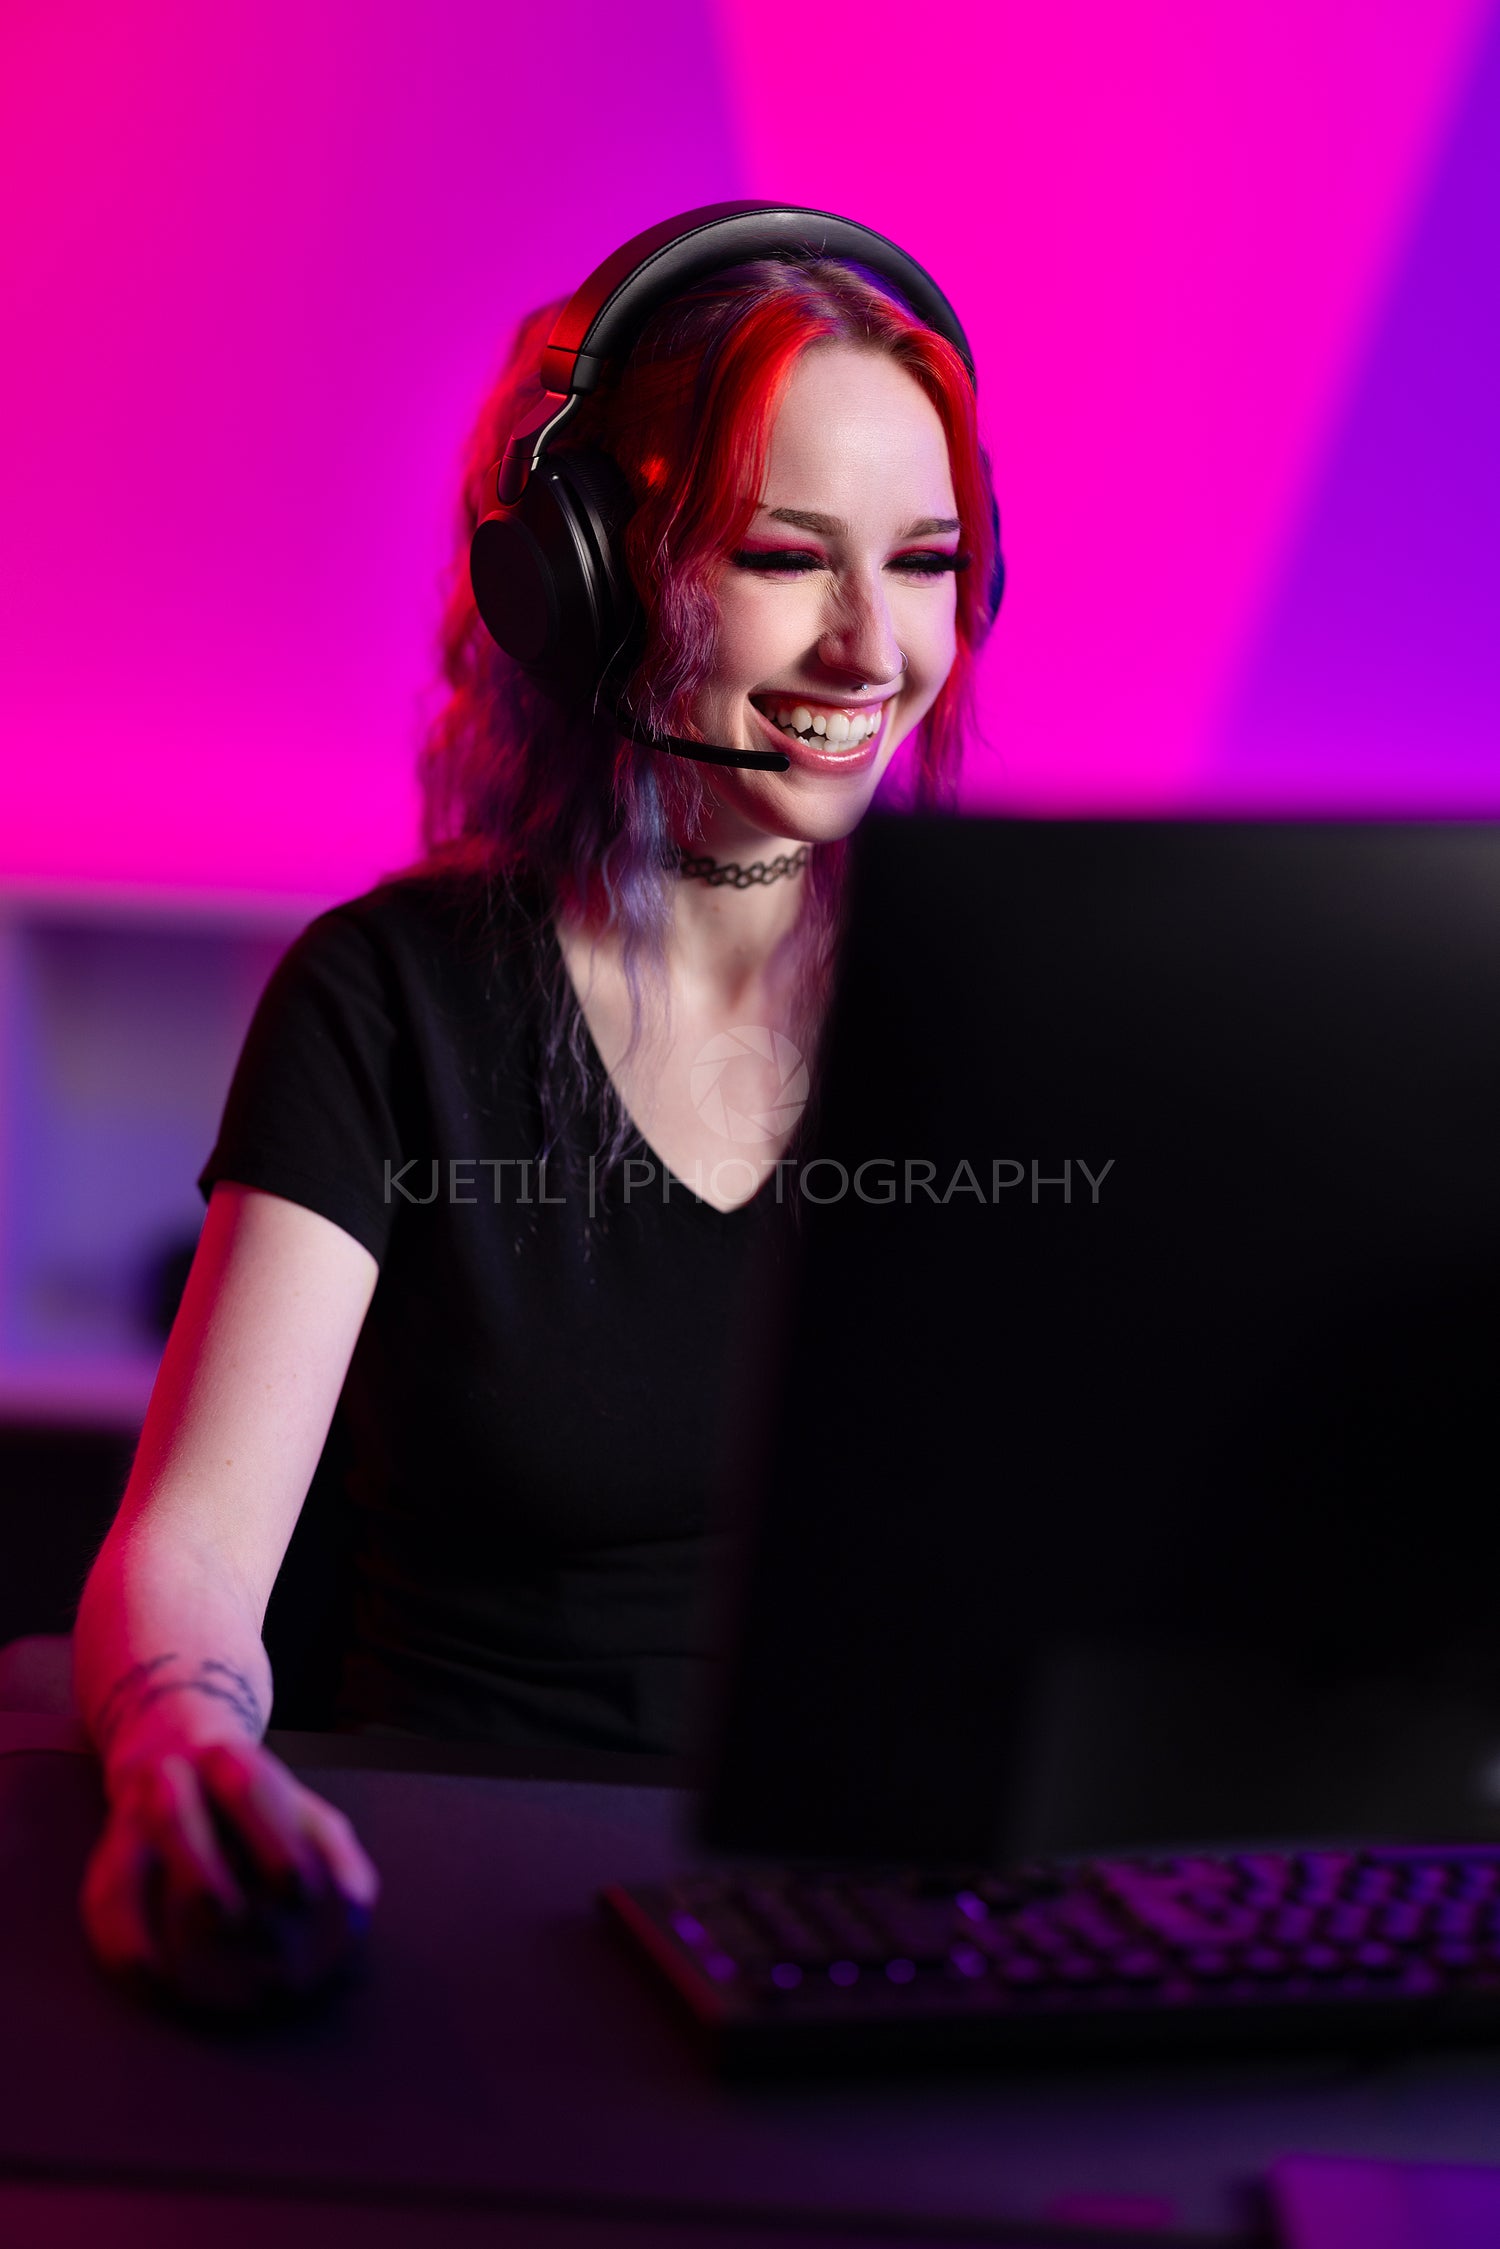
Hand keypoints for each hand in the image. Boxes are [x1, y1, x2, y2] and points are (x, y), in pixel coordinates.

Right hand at [81, 1739, 379, 2015]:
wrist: (172, 1749)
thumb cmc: (258, 1804)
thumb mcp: (303, 1811)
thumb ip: (334, 1852)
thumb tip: (356, 1908)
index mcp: (229, 1761)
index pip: (249, 1790)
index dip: (272, 1842)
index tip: (300, 1895)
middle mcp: (168, 1783)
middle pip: (172, 1818)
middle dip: (200, 1875)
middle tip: (232, 1924)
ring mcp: (127, 1826)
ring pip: (122, 1873)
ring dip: (145, 1929)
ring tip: (181, 1985)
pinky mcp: (101, 1866)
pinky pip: (100, 1913)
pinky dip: (121, 1952)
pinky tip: (155, 1987)